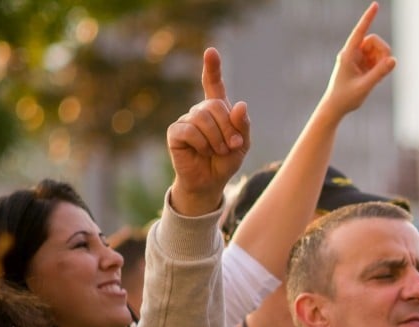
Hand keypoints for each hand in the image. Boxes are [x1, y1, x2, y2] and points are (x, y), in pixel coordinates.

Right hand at [167, 47, 249, 215]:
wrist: (210, 182)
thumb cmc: (225, 161)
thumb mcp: (242, 144)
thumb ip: (243, 125)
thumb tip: (240, 105)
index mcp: (217, 110)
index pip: (213, 84)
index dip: (212, 68)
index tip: (211, 52)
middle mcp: (200, 111)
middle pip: (215, 106)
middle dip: (228, 128)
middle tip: (232, 146)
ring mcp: (186, 119)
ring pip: (202, 118)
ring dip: (216, 139)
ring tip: (217, 152)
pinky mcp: (175, 132)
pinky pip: (189, 130)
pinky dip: (202, 144)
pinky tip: (201, 152)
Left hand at [320, 2, 396, 116]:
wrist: (336, 108)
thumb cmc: (345, 98)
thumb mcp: (365, 86)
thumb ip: (380, 73)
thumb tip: (394, 60)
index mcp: (348, 54)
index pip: (360, 32)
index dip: (368, 18)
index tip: (375, 5)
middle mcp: (352, 53)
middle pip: (373, 41)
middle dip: (383, 51)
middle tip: (386, 66)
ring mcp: (357, 59)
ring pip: (376, 50)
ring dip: (382, 60)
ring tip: (377, 76)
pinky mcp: (361, 66)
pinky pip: (376, 59)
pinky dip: (380, 67)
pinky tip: (375, 78)